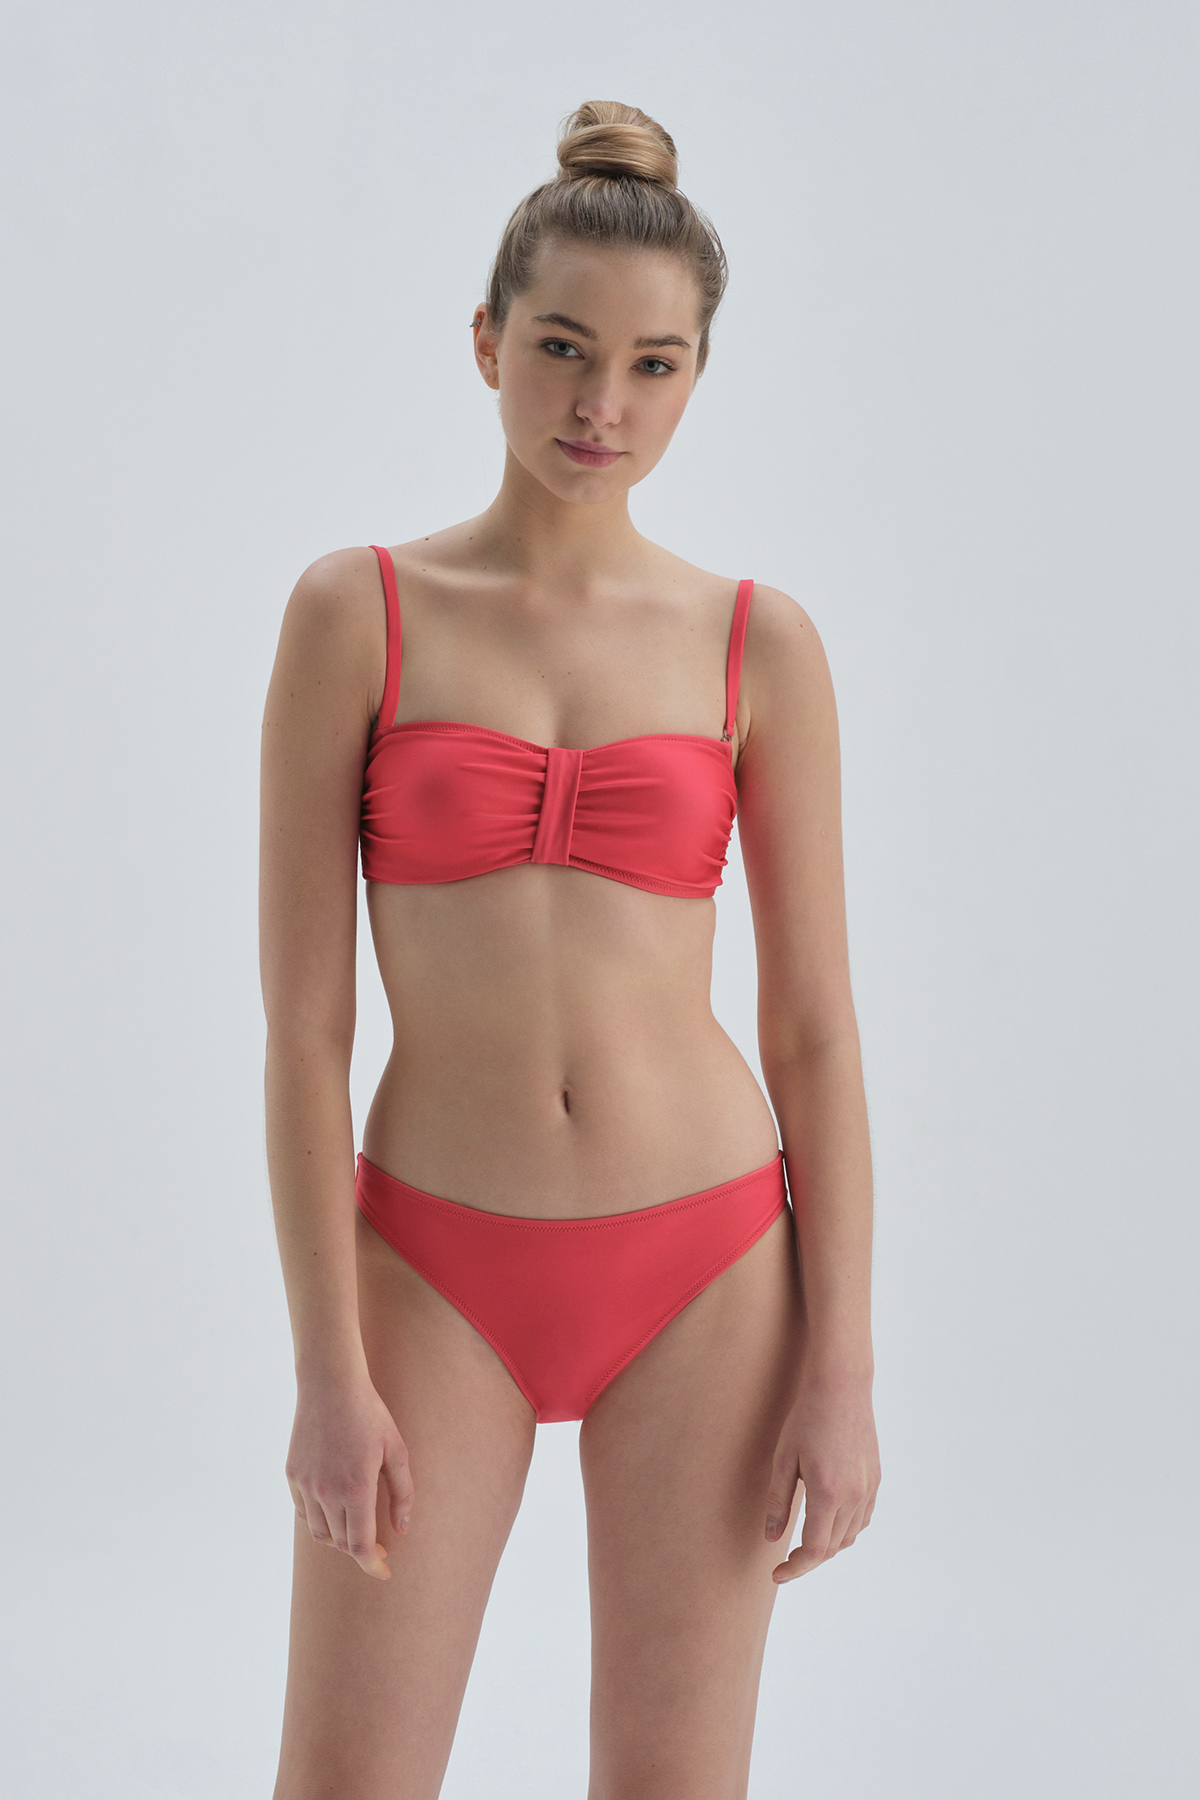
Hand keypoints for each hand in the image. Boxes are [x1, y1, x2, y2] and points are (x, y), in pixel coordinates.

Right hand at [285, 1374, 414, 1579]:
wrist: (330, 1385)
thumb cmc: (369, 1414)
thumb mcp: (396, 1450)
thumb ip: (402, 1493)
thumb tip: (401, 1529)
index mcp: (356, 1489)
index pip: (359, 1546)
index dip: (372, 1565)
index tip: (384, 1571)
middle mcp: (326, 1492)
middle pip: (341, 1542)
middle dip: (360, 1548)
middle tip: (377, 1542)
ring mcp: (305, 1485)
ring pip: (320, 1532)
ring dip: (339, 1536)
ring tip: (355, 1523)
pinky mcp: (292, 1476)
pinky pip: (305, 1513)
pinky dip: (320, 1519)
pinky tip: (334, 1507)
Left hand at [764, 1373, 879, 1582]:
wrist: (841, 1386)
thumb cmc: (806, 1418)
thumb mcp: (783, 1459)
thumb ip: (778, 1502)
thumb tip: (772, 1538)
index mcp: (827, 1492)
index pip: (815, 1550)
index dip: (795, 1568)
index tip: (777, 1573)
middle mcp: (854, 1496)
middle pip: (832, 1547)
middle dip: (808, 1559)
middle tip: (785, 1560)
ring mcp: (869, 1488)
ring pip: (849, 1536)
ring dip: (827, 1545)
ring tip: (804, 1541)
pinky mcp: (876, 1479)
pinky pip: (862, 1519)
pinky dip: (845, 1529)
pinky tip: (828, 1521)